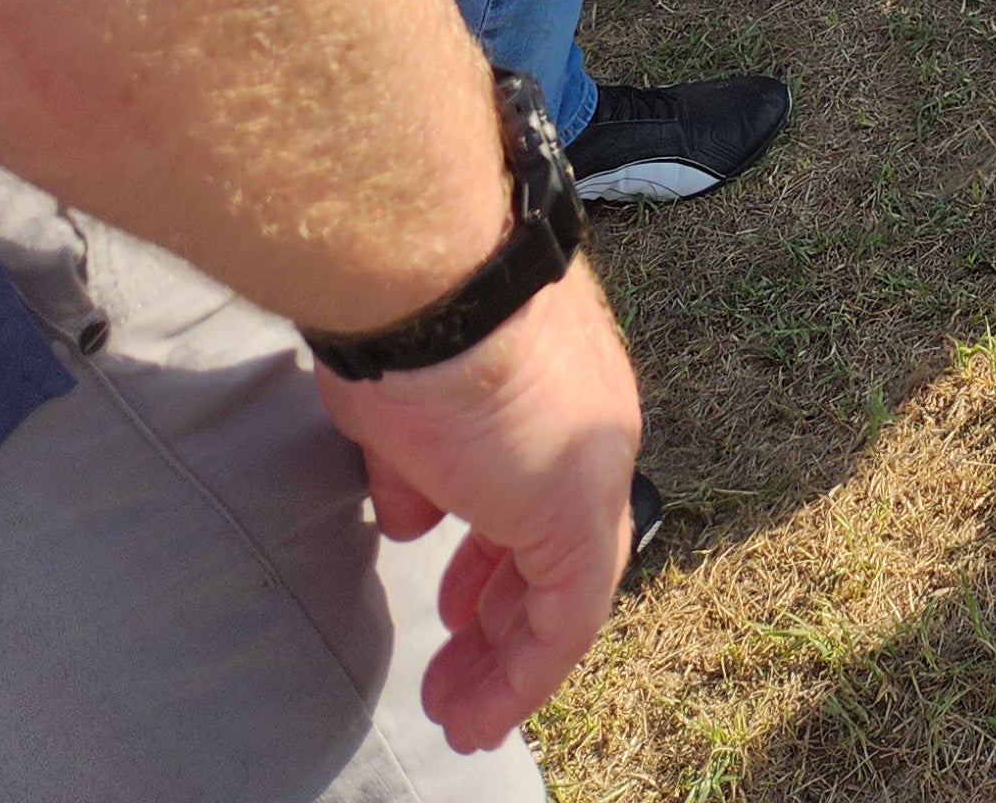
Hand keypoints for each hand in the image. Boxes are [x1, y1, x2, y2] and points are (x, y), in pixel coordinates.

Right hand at [319, 260, 641, 755]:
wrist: (428, 278)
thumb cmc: (404, 313)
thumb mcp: (404, 399)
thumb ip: (418, 465)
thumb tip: (415, 515)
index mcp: (555, 385)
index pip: (536, 487)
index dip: (492, 553)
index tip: (452, 599)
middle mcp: (590, 425)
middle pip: (557, 544)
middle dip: (501, 613)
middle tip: (455, 663)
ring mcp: (591, 467)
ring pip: (566, 588)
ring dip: (508, 658)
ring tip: (460, 712)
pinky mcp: (579, 513)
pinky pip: (567, 618)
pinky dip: (525, 676)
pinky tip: (482, 716)